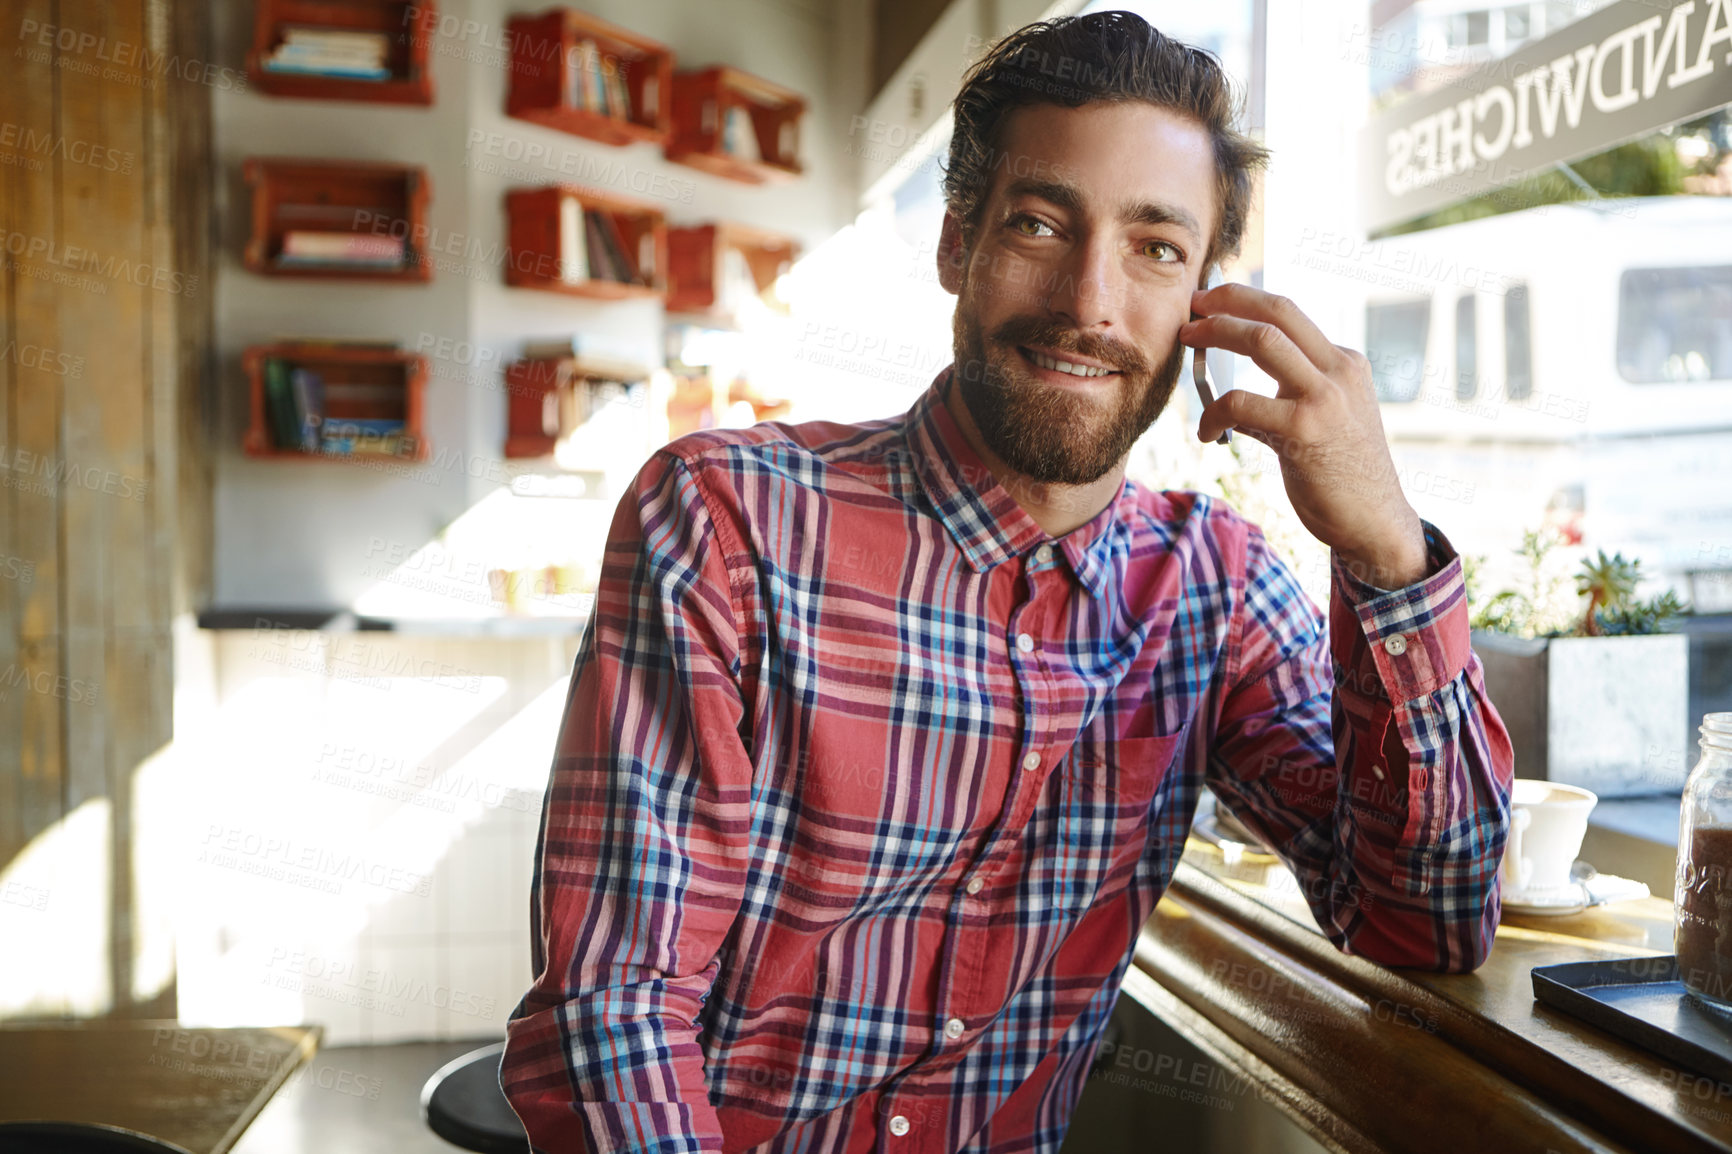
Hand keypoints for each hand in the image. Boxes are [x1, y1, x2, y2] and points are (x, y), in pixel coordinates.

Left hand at [1180, 283, 1428, 589]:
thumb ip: (1295, 389)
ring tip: (1186, 344)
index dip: (1246, 299)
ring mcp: (1325, 397)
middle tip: (1192, 306)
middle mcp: (1340, 371)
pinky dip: (1213, 412)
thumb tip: (1242, 378)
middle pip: (1278, 311)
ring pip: (1261, 341)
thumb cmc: (1342, 474)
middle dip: (1228, 300)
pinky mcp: (1304, 429)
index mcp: (1346, 363)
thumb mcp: (1327, 416)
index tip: (1212, 300)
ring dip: (1215, 335)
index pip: (1290, 314)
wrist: (1375, 521)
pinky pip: (1241, 403)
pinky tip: (1208, 433)